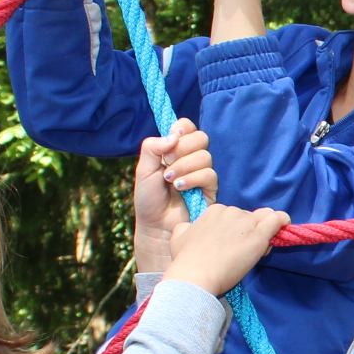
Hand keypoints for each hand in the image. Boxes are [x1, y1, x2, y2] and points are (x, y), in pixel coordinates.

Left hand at [132, 120, 216, 270]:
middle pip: (201, 137)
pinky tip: (180, 188)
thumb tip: (172, 137)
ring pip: (205, 156)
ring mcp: (201, 172)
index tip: (172, 139)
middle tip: (167, 161)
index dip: (182, 129)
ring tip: (170, 180)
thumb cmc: (149, 199)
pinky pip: (209, 174)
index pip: (187, 127)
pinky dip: (193, 178)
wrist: (156, 226)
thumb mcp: (143, 170)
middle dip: (183, 148)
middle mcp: (190, 158)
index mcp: (174, 149)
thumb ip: (152, 148)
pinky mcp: (210, 188)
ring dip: (185, 166)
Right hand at [163, 202, 289, 295]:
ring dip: (264, 231)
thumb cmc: (186, 261)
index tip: (232, 245)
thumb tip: (190, 227)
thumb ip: (186, 227)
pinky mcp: (258, 235)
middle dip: (249, 232)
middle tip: (243, 252)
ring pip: (264, 219)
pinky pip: (277, 220)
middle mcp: (230, 211)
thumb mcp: (179, 237)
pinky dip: (282, 222)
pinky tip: (284, 227)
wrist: (195, 276)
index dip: (236, 230)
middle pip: (248, 218)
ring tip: (257, 249)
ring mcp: (245, 223)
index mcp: (214, 211)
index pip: (233, 216)